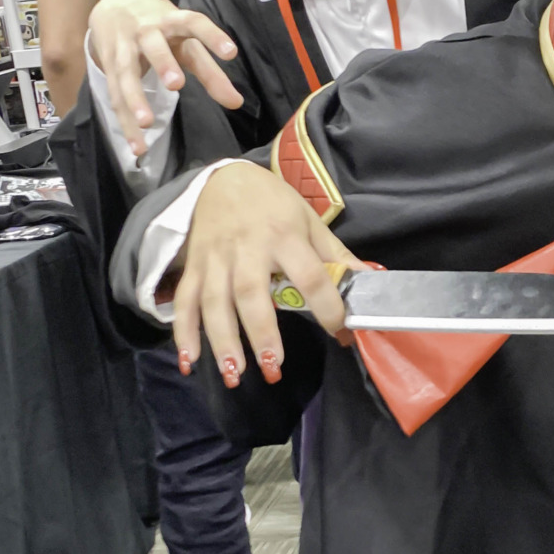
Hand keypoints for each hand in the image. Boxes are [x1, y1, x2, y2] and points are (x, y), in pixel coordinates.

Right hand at [88, 0, 243, 155]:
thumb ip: (211, 72)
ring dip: (135, 98)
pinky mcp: (108, 66)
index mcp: (172, 21)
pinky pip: (115, 95)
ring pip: (126, 72)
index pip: (193, 23)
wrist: (114, 5)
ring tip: (147, 123)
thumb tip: (237, 103)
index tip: (232, 53)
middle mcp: (146, 31)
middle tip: (176, 84)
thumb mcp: (186, 43)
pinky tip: (138, 146)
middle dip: (163, 63)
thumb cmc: (161, 28)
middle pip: (153, 45)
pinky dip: (126, 122)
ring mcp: (124, 47)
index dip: (212, 36)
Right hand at [172, 164, 362, 386]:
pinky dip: (183, 332)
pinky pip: (185, 302)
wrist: (224, 178)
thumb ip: (335, 256)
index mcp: (284, 236)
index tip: (339, 332)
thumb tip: (369, 280)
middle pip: (251, 293)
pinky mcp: (194, 266)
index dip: (326, 305)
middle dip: (260, 332)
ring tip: (234, 374)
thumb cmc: (273, 203)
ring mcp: (216, 259)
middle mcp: (248, 249)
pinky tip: (189, 362)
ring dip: (222, 340)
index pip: (309, 275)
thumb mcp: (310, 221)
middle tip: (272, 368)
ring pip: (215, 302)